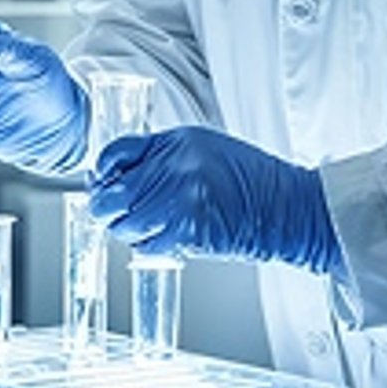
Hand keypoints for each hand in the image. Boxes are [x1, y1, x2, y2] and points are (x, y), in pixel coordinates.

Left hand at [90, 126, 345, 278]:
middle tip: (111, 211)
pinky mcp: (186, 232)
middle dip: (106, 207)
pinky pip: (145, 245)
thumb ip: (161, 155)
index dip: (101, 172)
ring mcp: (179, 201)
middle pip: (111, 193)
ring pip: (124, 224)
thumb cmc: (250, 180)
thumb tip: (119, 173)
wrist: (286, 208)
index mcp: (175, 142)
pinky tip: (163, 237)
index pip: (114, 153)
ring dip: (126, 229)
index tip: (99, 181)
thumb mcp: (203, 147)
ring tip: (145, 226)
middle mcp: (174, 168)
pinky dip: (147, 245)